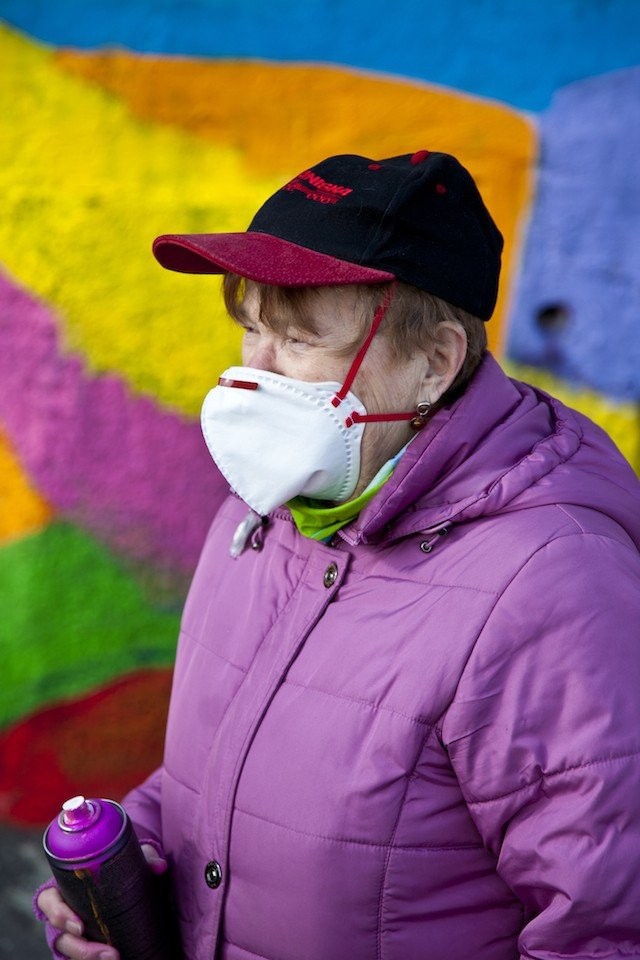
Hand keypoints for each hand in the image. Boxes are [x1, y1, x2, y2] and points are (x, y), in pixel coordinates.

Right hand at [37, 844, 166, 959]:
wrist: (123, 883)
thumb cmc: (117, 869)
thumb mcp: (127, 861)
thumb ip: (143, 859)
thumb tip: (160, 866)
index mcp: (64, 888)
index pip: (49, 901)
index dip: (58, 914)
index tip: (79, 927)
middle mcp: (64, 914)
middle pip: (62, 937)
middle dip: (82, 949)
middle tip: (110, 954)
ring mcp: (73, 933)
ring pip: (72, 952)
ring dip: (92, 958)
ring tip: (116, 959)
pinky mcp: (86, 944)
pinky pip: (84, 956)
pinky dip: (96, 959)